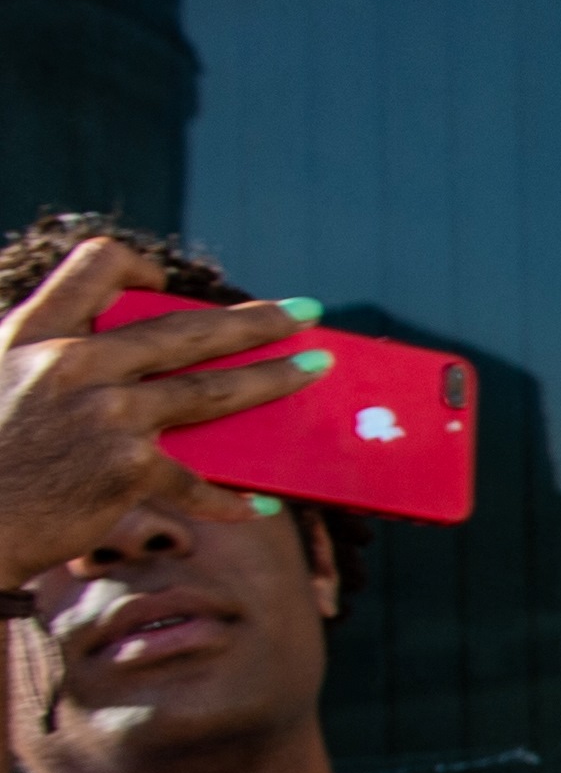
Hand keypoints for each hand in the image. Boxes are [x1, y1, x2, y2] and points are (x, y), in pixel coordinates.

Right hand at [0, 237, 352, 582]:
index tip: (166, 278)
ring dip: (274, 379)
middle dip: (254, 320)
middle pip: (185, 329)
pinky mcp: (127, 471)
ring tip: (314, 371)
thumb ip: (50, 365)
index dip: (137, 266)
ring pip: (213, 390)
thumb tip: (122, 364)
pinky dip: (228, 499)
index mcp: (33, 334)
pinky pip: (196, 482)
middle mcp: (74, 364)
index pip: (95, 266)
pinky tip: (260, 506)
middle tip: (303, 313)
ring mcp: (106, 415)